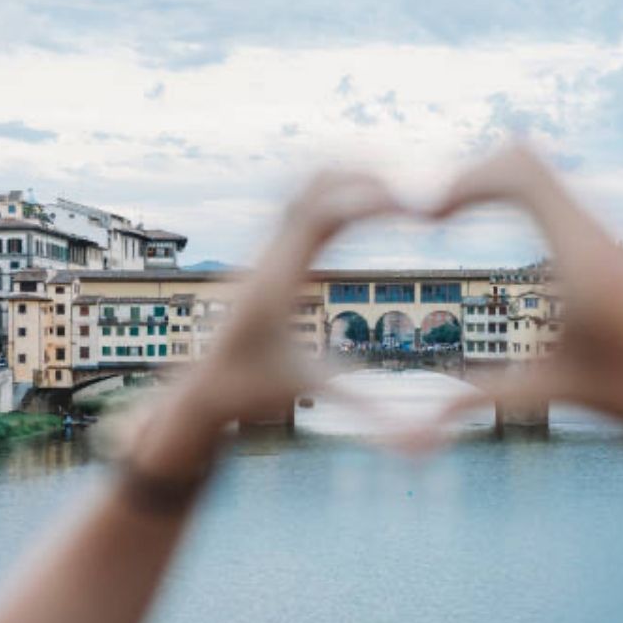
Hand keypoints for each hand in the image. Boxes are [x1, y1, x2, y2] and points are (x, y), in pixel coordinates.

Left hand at [115, 172, 406, 481]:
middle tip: (418, 185)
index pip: (322, 216)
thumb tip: (428, 448)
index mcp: (276, 281)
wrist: (194, 392)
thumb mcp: (315, 401)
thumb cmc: (248, 395)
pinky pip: (299, 204)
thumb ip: (371, 420)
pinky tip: (366, 203)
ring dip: (349, 177)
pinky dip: (335, 192)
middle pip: (311, 183)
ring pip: (302, 186)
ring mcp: (262, 250)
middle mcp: (265, 255)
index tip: (418, 204)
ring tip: (399, 187)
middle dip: (365, 175)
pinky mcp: (265, 255)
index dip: (371, 199)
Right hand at [429, 145, 622, 442]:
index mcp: (584, 262)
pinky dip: (505, 191)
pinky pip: (548, 188)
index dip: (465, 182)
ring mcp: (599, 230)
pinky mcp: (600, 238)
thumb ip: (493, 396)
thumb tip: (435, 416)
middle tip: (431, 216)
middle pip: (523, 157)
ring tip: (445, 217)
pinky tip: (481, 222)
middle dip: (467, 175)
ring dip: (486, 180)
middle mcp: (593, 233)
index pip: (521, 177)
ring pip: (537, 167)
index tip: (429, 219)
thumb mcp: (562, 391)